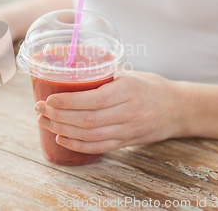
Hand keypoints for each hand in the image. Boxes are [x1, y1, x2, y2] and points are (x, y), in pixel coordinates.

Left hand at [34, 71, 181, 153]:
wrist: (179, 109)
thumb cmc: (150, 86)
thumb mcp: (130, 74)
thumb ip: (104, 76)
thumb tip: (69, 70)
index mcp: (129, 90)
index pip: (95, 100)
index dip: (69, 102)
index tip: (49, 98)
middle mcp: (129, 112)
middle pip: (88, 120)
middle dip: (59, 116)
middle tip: (38, 109)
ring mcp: (128, 130)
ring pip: (90, 136)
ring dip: (63, 130)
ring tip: (44, 122)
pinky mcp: (126, 142)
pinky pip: (99, 147)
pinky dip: (77, 145)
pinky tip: (61, 138)